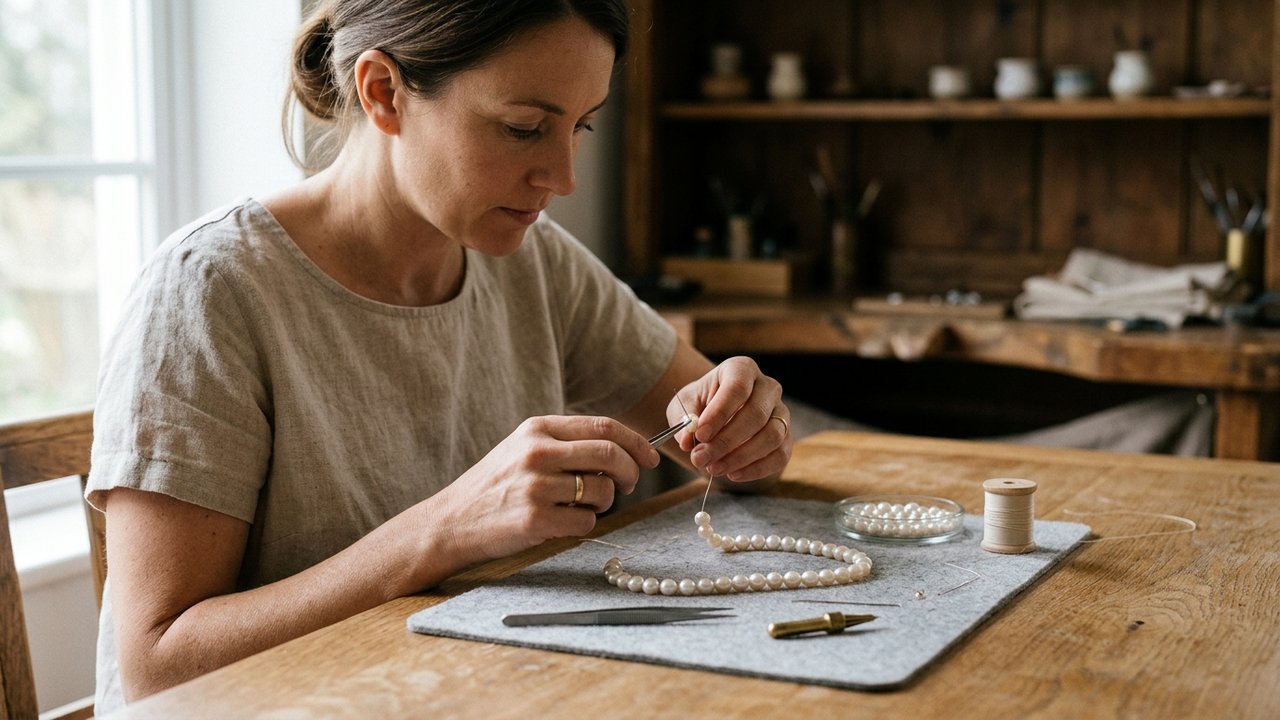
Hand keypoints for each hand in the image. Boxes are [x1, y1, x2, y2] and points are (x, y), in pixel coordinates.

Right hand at [432, 416, 659, 561]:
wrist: (451, 521)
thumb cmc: (496, 486)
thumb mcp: (524, 448)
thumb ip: (567, 443)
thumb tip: (624, 450)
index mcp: (537, 429)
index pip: (603, 427)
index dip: (635, 442)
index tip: (649, 457)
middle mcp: (537, 452)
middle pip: (610, 454)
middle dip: (630, 472)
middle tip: (627, 485)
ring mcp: (535, 486)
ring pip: (601, 491)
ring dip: (603, 502)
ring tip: (579, 505)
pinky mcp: (534, 519)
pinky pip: (586, 521)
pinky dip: (583, 523)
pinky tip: (560, 522)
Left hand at [672, 356, 791, 481]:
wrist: (716, 417)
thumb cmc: (700, 406)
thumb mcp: (684, 406)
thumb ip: (684, 421)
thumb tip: (688, 441)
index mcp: (741, 369)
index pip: (737, 388)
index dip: (719, 413)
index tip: (700, 434)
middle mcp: (767, 387)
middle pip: (756, 414)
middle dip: (726, 441)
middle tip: (701, 458)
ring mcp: (781, 412)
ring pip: (772, 436)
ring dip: (741, 457)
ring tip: (714, 468)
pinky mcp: (787, 437)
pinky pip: (780, 455)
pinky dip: (757, 469)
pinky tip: (733, 475)